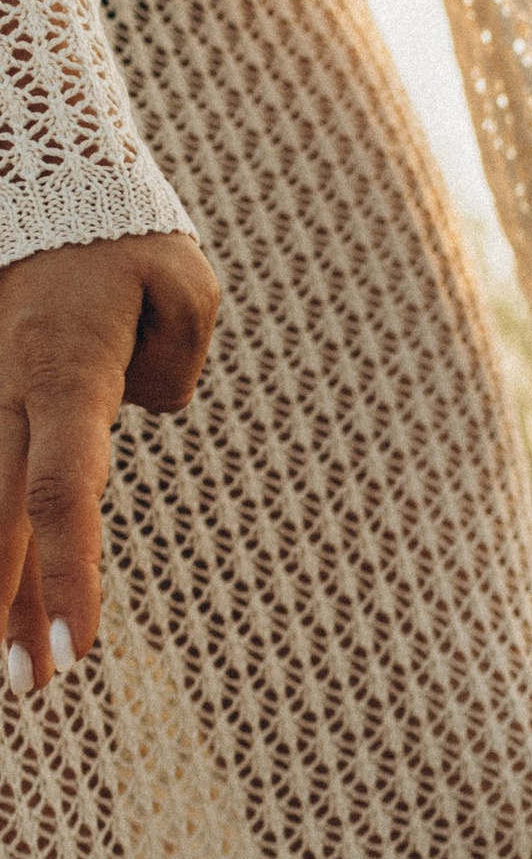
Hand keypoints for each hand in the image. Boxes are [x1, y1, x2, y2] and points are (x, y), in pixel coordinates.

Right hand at [0, 233, 220, 694]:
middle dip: (13, 605)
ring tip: (9, 665)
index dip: (70, 575)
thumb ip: (177, 364)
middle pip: (7, 514)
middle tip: (30, 687)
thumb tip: (140, 411)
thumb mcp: (185, 289)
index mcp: (66, 373)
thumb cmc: (124, 233)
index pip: (67, 493)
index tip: (78, 649)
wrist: (37, 171)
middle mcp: (11, 390)